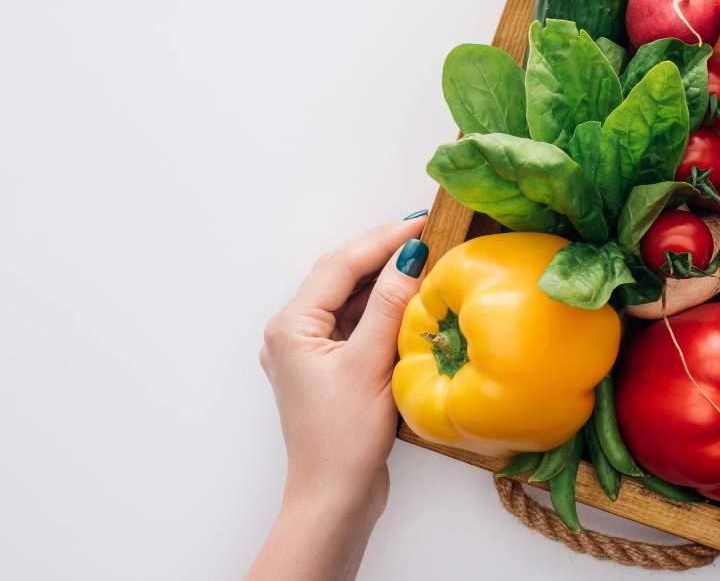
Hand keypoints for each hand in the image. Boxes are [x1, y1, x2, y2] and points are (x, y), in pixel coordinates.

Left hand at [259, 215, 428, 519]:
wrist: (333, 497)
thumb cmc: (344, 439)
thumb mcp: (371, 363)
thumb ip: (390, 304)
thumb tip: (409, 254)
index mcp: (291, 327)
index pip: (340, 265)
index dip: (382, 239)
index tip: (422, 222)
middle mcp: (292, 332)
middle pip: (341, 275)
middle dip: (383, 252)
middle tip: (427, 231)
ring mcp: (308, 350)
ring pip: (348, 297)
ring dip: (384, 278)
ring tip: (425, 256)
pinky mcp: (327, 366)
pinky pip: (354, 321)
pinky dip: (381, 306)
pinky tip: (409, 297)